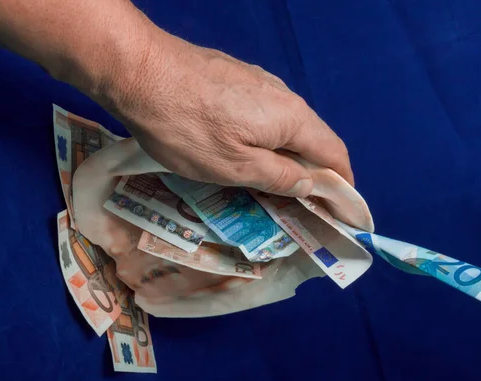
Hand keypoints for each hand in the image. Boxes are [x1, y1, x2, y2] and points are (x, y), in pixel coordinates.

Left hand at [97, 19, 353, 196]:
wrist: (138, 71)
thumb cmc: (186, 127)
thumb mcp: (235, 166)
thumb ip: (279, 176)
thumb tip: (311, 184)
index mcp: (293, 119)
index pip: (335, 154)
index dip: (342, 184)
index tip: (339, 210)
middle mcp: (285, 96)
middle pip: (313, 139)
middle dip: (313, 173)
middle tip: (300, 206)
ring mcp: (260, 83)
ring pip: (287, 127)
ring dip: (287, 156)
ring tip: (272, 185)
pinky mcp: (237, 78)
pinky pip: (265, 114)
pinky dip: (267, 139)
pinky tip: (246, 153)